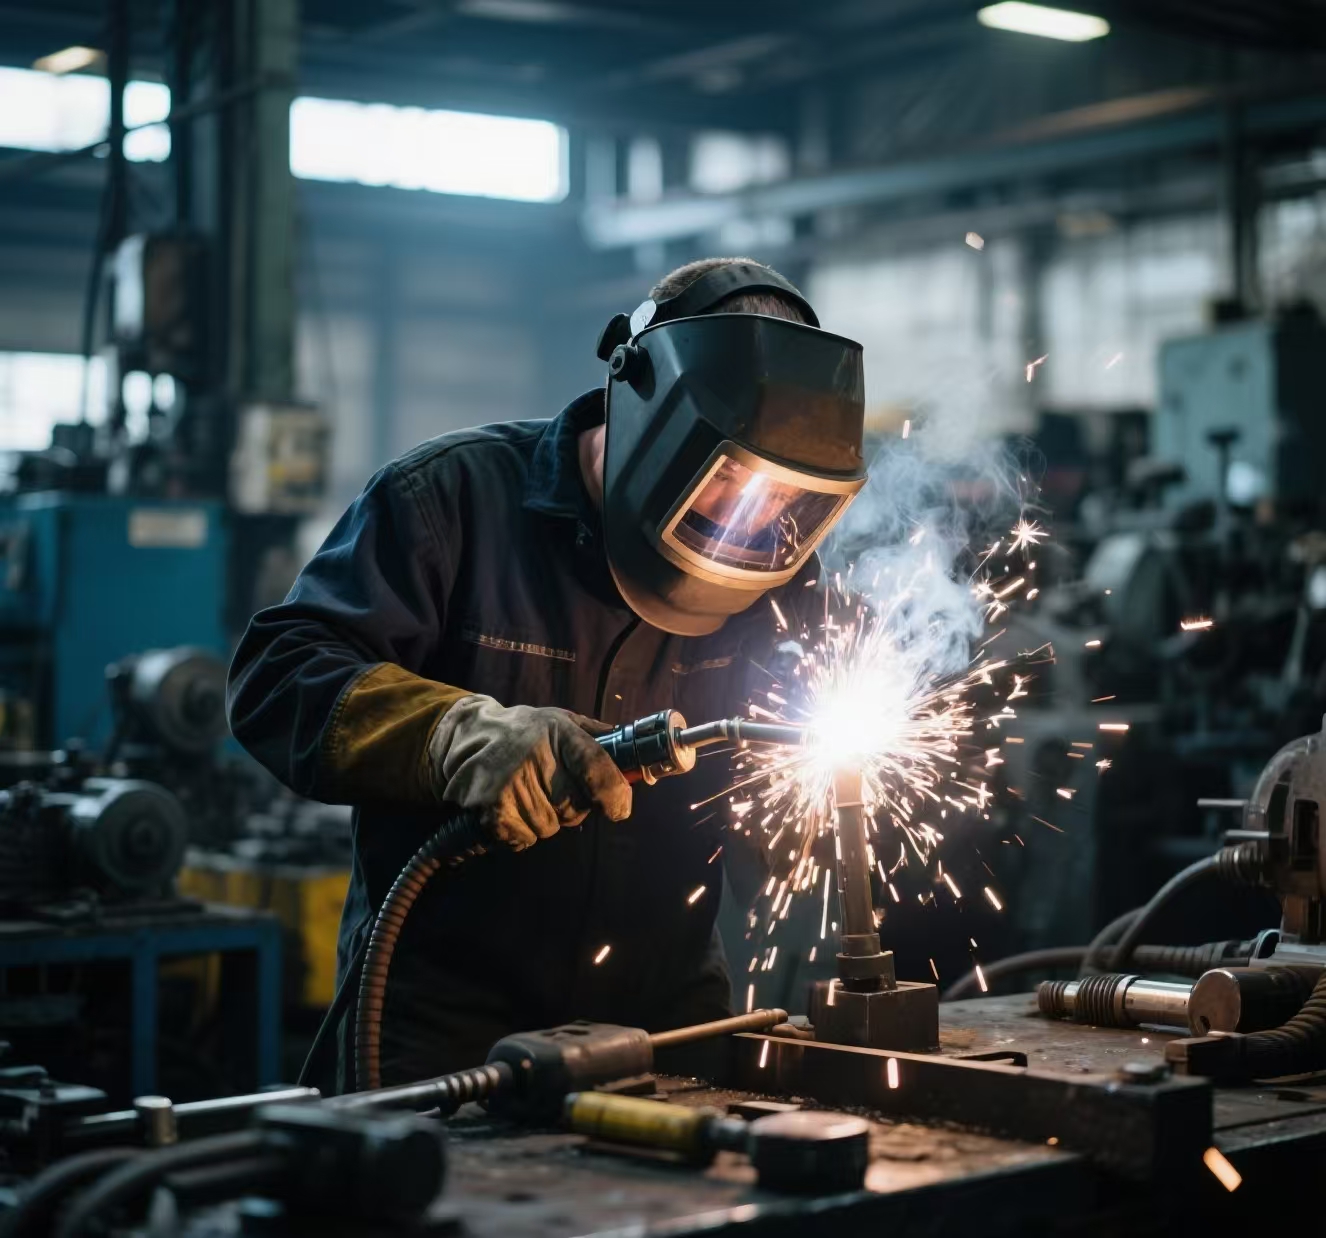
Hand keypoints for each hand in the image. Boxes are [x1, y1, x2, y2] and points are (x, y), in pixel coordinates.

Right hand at [428, 696, 631, 850]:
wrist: (465, 737)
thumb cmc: (523, 732)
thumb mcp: (561, 722)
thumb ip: (598, 739)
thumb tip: (637, 759)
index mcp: (560, 733)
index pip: (599, 770)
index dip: (615, 795)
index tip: (618, 808)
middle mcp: (535, 758)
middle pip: (575, 809)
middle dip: (569, 805)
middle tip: (549, 785)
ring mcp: (511, 786)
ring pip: (549, 827)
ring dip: (542, 818)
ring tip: (524, 791)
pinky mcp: (492, 811)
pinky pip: (524, 839)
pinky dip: (519, 830)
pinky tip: (508, 805)